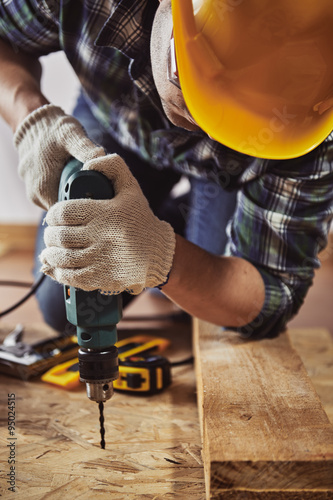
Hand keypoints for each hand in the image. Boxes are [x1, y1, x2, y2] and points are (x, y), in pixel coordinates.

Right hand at [14, 104, 104, 209]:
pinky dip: (66, 192)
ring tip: (93, 189)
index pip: (70, 214)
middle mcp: (36, 197)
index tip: (103, 203)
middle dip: (83, 204)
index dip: (87, 209)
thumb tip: (102, 156)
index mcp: (44, 191)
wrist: (32, 122)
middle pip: (66, 211)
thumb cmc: (52, 128)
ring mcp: (34, 194)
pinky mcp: (35, 190)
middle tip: (103, 195)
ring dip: (74, 198)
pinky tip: (79, 185)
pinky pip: (54, 196)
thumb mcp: (70, 134)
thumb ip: (85, 147)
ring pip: (60, 203)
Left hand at [39, 154, 175, 294]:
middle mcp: (103, 236)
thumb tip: (87, 165)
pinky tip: (56, 267)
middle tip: (51, 234)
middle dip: (50, 235)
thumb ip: (112, 167)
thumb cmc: (140, 219)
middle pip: (60, 236)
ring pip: (63, 257)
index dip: (53, 215)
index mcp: (106, 213)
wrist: (159, 253)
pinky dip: (58, 272)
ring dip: (51, 254)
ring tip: (51, 250)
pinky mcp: (103, 278)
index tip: (53, 218)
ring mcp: (102, 259)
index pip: (65, 212)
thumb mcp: (131, 187)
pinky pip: (72, 277)